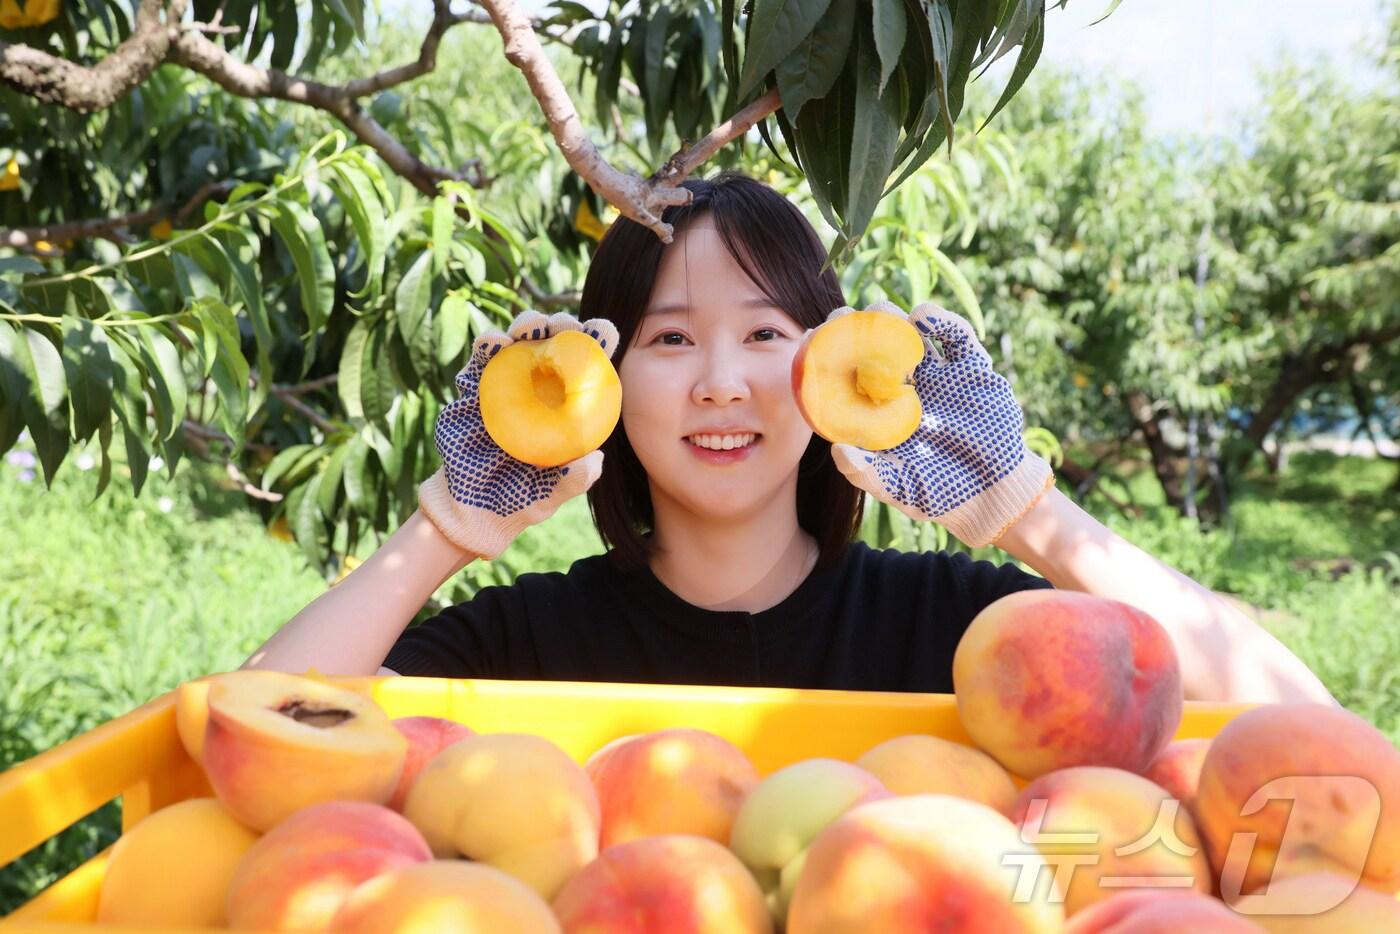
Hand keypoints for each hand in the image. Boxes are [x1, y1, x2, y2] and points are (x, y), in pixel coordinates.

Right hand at [418, 310, 619, 558]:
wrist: (471, 508)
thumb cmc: (520, 500)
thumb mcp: (550, 495)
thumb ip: (573, 480)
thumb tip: (595, 460)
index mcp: (569, 408)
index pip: (588, 369)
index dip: (598, 345)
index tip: (604, 331)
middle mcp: (542, 389)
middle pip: (557, 346)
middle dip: (563, 326)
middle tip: (564, 324)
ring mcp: (508, 383)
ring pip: (521, 343)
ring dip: (527, 327)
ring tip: (532, 326)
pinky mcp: (476, 386)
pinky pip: (483, 358)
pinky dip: (489, 344)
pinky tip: (495, 342)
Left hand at [828, 301, 1053, 547]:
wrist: (996, 493)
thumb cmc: (940, 493)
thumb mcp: (899, 489)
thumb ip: (867, 475)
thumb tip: (837, 450)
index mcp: (876, 409)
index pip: (844, 374)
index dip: (826, 355)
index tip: (810, 340)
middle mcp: (901, 385)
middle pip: (871, 344)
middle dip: (854, 326)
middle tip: (842, 319)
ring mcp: (935, 373)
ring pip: (908, 332)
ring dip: (892, 318)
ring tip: (882, 317)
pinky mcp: (970, 367)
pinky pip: (955, 336)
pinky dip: (941, 322)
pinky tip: (923, 317)